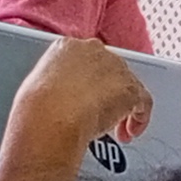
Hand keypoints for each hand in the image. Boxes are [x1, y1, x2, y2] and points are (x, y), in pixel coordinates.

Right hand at [0, 36, 153, 180]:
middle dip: (108, 94)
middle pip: (110, 72)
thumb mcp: (38, 90)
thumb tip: (59, 101)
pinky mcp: (129, 88)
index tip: (86, 98)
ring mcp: (114, 68)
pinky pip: (142, 103)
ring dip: (122, 109)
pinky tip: (128, 133)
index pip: (87, 61)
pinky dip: (138, 120)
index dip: (90, 83)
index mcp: (65, 47)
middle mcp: (93, 51)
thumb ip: (55, 88)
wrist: (50, 117)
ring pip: (127, 87)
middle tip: (101, 115)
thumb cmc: (37, 109)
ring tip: (114, 129)